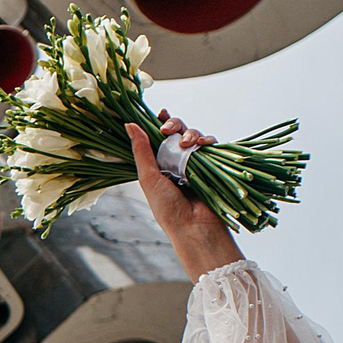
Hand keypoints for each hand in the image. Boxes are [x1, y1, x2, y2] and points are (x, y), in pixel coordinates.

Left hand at [127, 116, 242, 281]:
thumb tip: (129, 124)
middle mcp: (177, 162)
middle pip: (178, 132)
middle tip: (168, 129)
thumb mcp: (149, 178)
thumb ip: (141, 151)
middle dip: (174, 125)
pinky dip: (208, 141)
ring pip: (194, 136)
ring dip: (190, 133)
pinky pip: (212, 146)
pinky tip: (202, 144)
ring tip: (186, 143)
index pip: (159, 137)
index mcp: (159, 164)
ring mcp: (196, 163)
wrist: (195, 228)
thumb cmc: (168, 208)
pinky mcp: (213, 166)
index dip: (161, 123)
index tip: (160, 114)